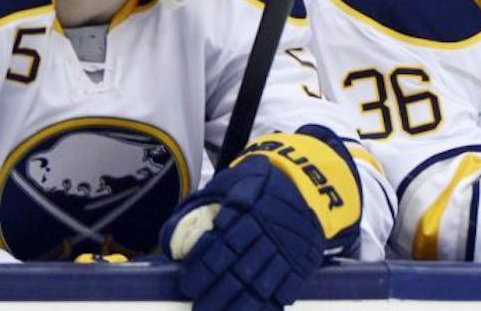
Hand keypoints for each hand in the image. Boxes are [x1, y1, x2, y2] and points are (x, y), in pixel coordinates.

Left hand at [162, 128, 362, 310]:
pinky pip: (285, 288)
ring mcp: (286, 248)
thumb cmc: (260, 184)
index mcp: (247, 209)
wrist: (308, 182)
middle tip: (199, 309)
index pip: (222, 243)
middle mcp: (267, 230)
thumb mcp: (230, 182)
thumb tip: (173, 240)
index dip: (204, 267)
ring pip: (261, 283)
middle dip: (217, 293)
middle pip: (239, 269)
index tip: (188, 284)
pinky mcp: (302, 260)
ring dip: (239, 305)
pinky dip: (269, 304)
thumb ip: (202, 206)